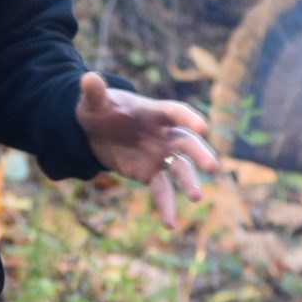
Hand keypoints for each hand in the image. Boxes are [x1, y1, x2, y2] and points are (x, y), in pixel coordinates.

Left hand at [75, 72, 220, 229]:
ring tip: (197, 196)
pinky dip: (166, 206)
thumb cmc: (100, 110)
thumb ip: (94, 92)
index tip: (202, 127)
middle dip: (199, 153)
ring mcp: (160, 155)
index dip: (189, 118)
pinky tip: (169, 224)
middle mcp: (164, 134)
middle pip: (186, 143)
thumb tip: (88, 77)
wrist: (94, 132)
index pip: (175, 112)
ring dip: (190, 181)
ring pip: (180, 168)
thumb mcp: (92, 102)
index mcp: (154, 112)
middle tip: (212, 166)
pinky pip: (162, 190)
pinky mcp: (151, 174)